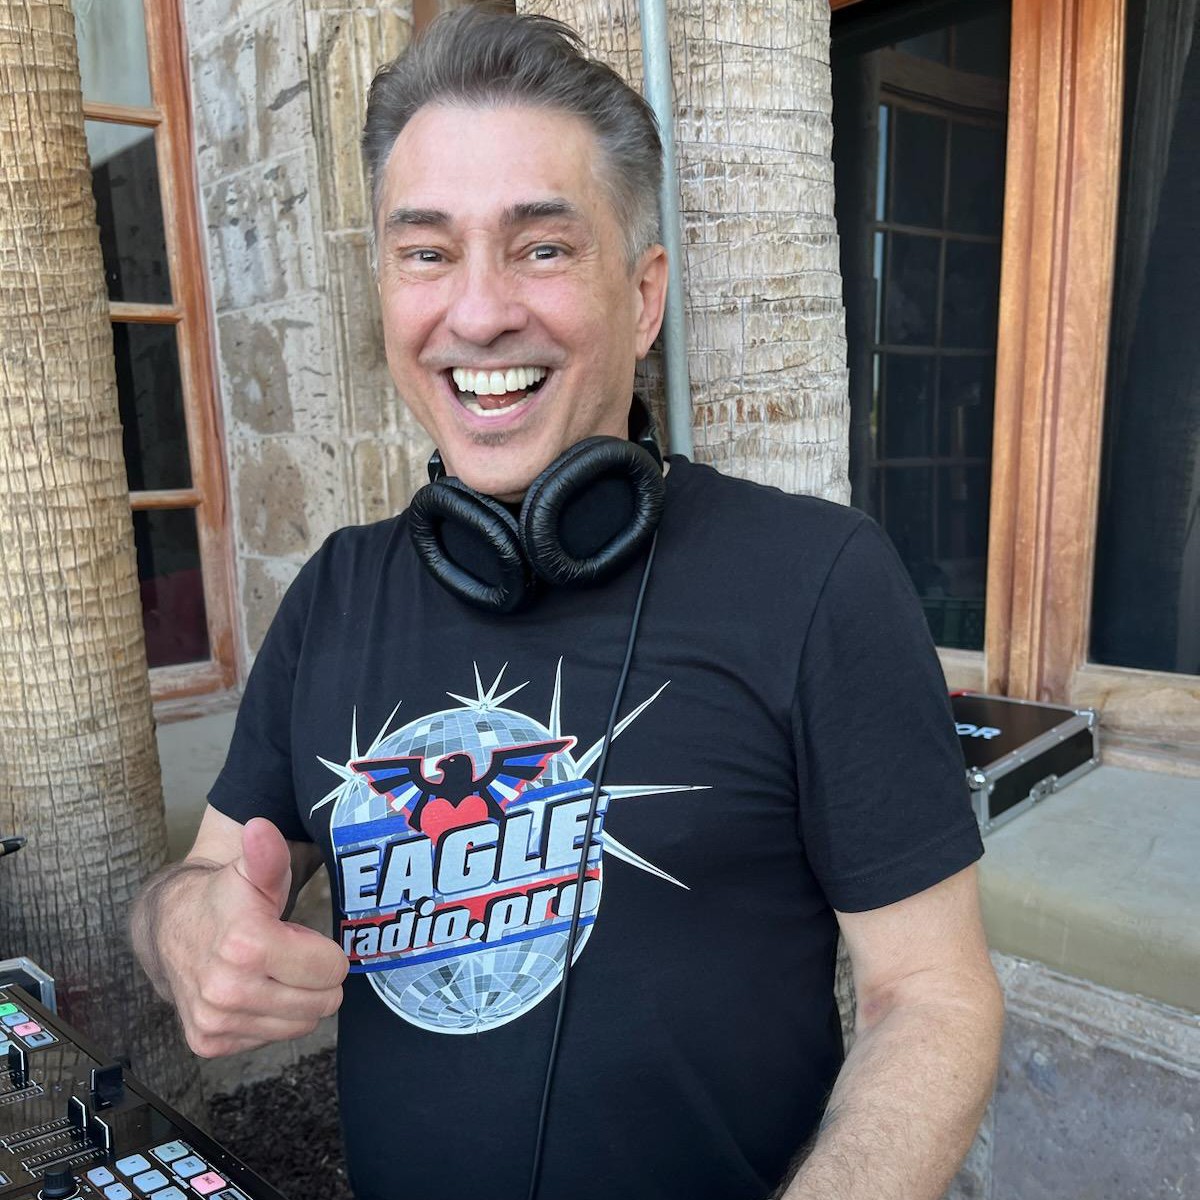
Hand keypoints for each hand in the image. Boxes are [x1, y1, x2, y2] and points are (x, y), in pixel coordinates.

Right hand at [160, 818, 347, 1056]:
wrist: (170, 928)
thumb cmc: (224, 898)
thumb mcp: (252, 871)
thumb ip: (267, 854)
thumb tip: (259, 827)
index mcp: (245, 946)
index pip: (330, 970)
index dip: (324, 951)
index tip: (299, 936)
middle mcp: (226, 992)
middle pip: (321, 1003)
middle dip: (315, 977)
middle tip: (288, 954)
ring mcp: (215, 1022)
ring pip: (299, 1025)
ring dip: (296, 999)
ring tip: (270, 970)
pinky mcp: (207, 1043)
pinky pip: (270, 1039)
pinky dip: (271, 1017)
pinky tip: (253, 990)